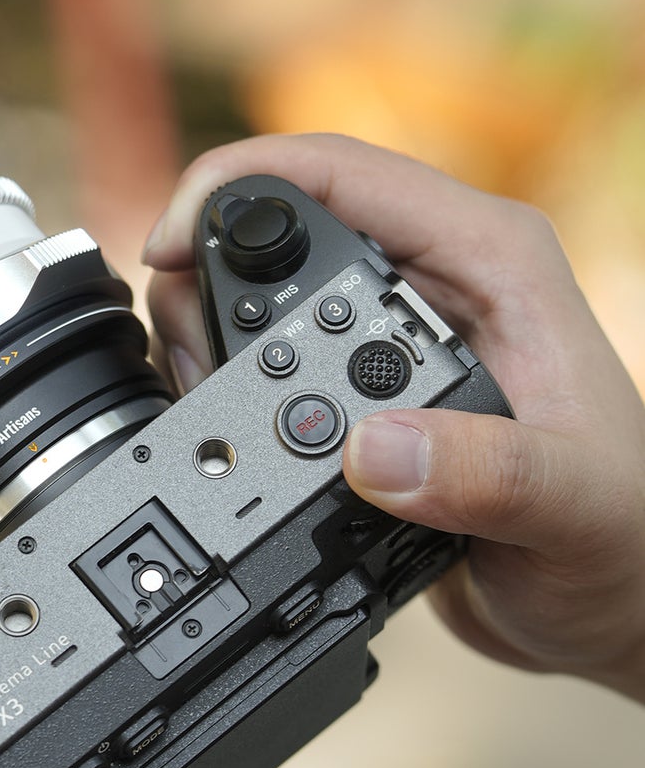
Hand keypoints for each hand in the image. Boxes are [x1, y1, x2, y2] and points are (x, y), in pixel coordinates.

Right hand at [144, 133, 644, 703]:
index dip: (234, 184)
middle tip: (194, 365)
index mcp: (487, 258)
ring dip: (211, 340)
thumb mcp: (575, 508)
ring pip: (258, 290)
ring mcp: (388, 330)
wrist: (610, 597)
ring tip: (213, 410)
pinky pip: (265, 357)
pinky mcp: (360, 383)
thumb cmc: (625, 538)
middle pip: (278, 223)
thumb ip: (486, 473)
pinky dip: (228, 386)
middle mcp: (429, 277)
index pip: (339, 170)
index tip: (167, 244)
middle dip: (206, 278)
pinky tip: (230, 431)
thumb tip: (369, 450)